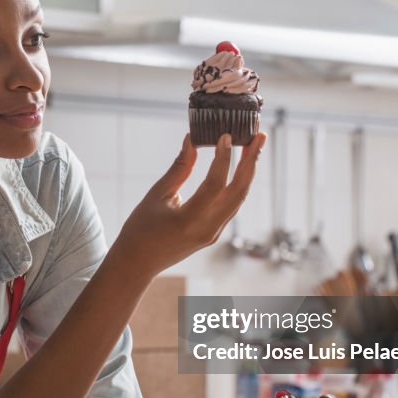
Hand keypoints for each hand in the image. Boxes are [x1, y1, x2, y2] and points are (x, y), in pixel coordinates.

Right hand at [114, 131, 266, 276]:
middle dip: (251, 161)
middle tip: (260, 135)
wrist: (138, 263)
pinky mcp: (214, 233)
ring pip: (239, 198)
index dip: (223, 158)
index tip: (226, 135)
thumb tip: (192, 140)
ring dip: (248, 171)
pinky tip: (240, 167)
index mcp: (189, 220)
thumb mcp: (157, 195)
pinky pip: (232, 205)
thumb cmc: (140, 229)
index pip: (215, 184)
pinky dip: (238, 184)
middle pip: (239, 191)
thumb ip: (179, 168)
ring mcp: (214, 233)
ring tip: (254, 146)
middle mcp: (208, 229)